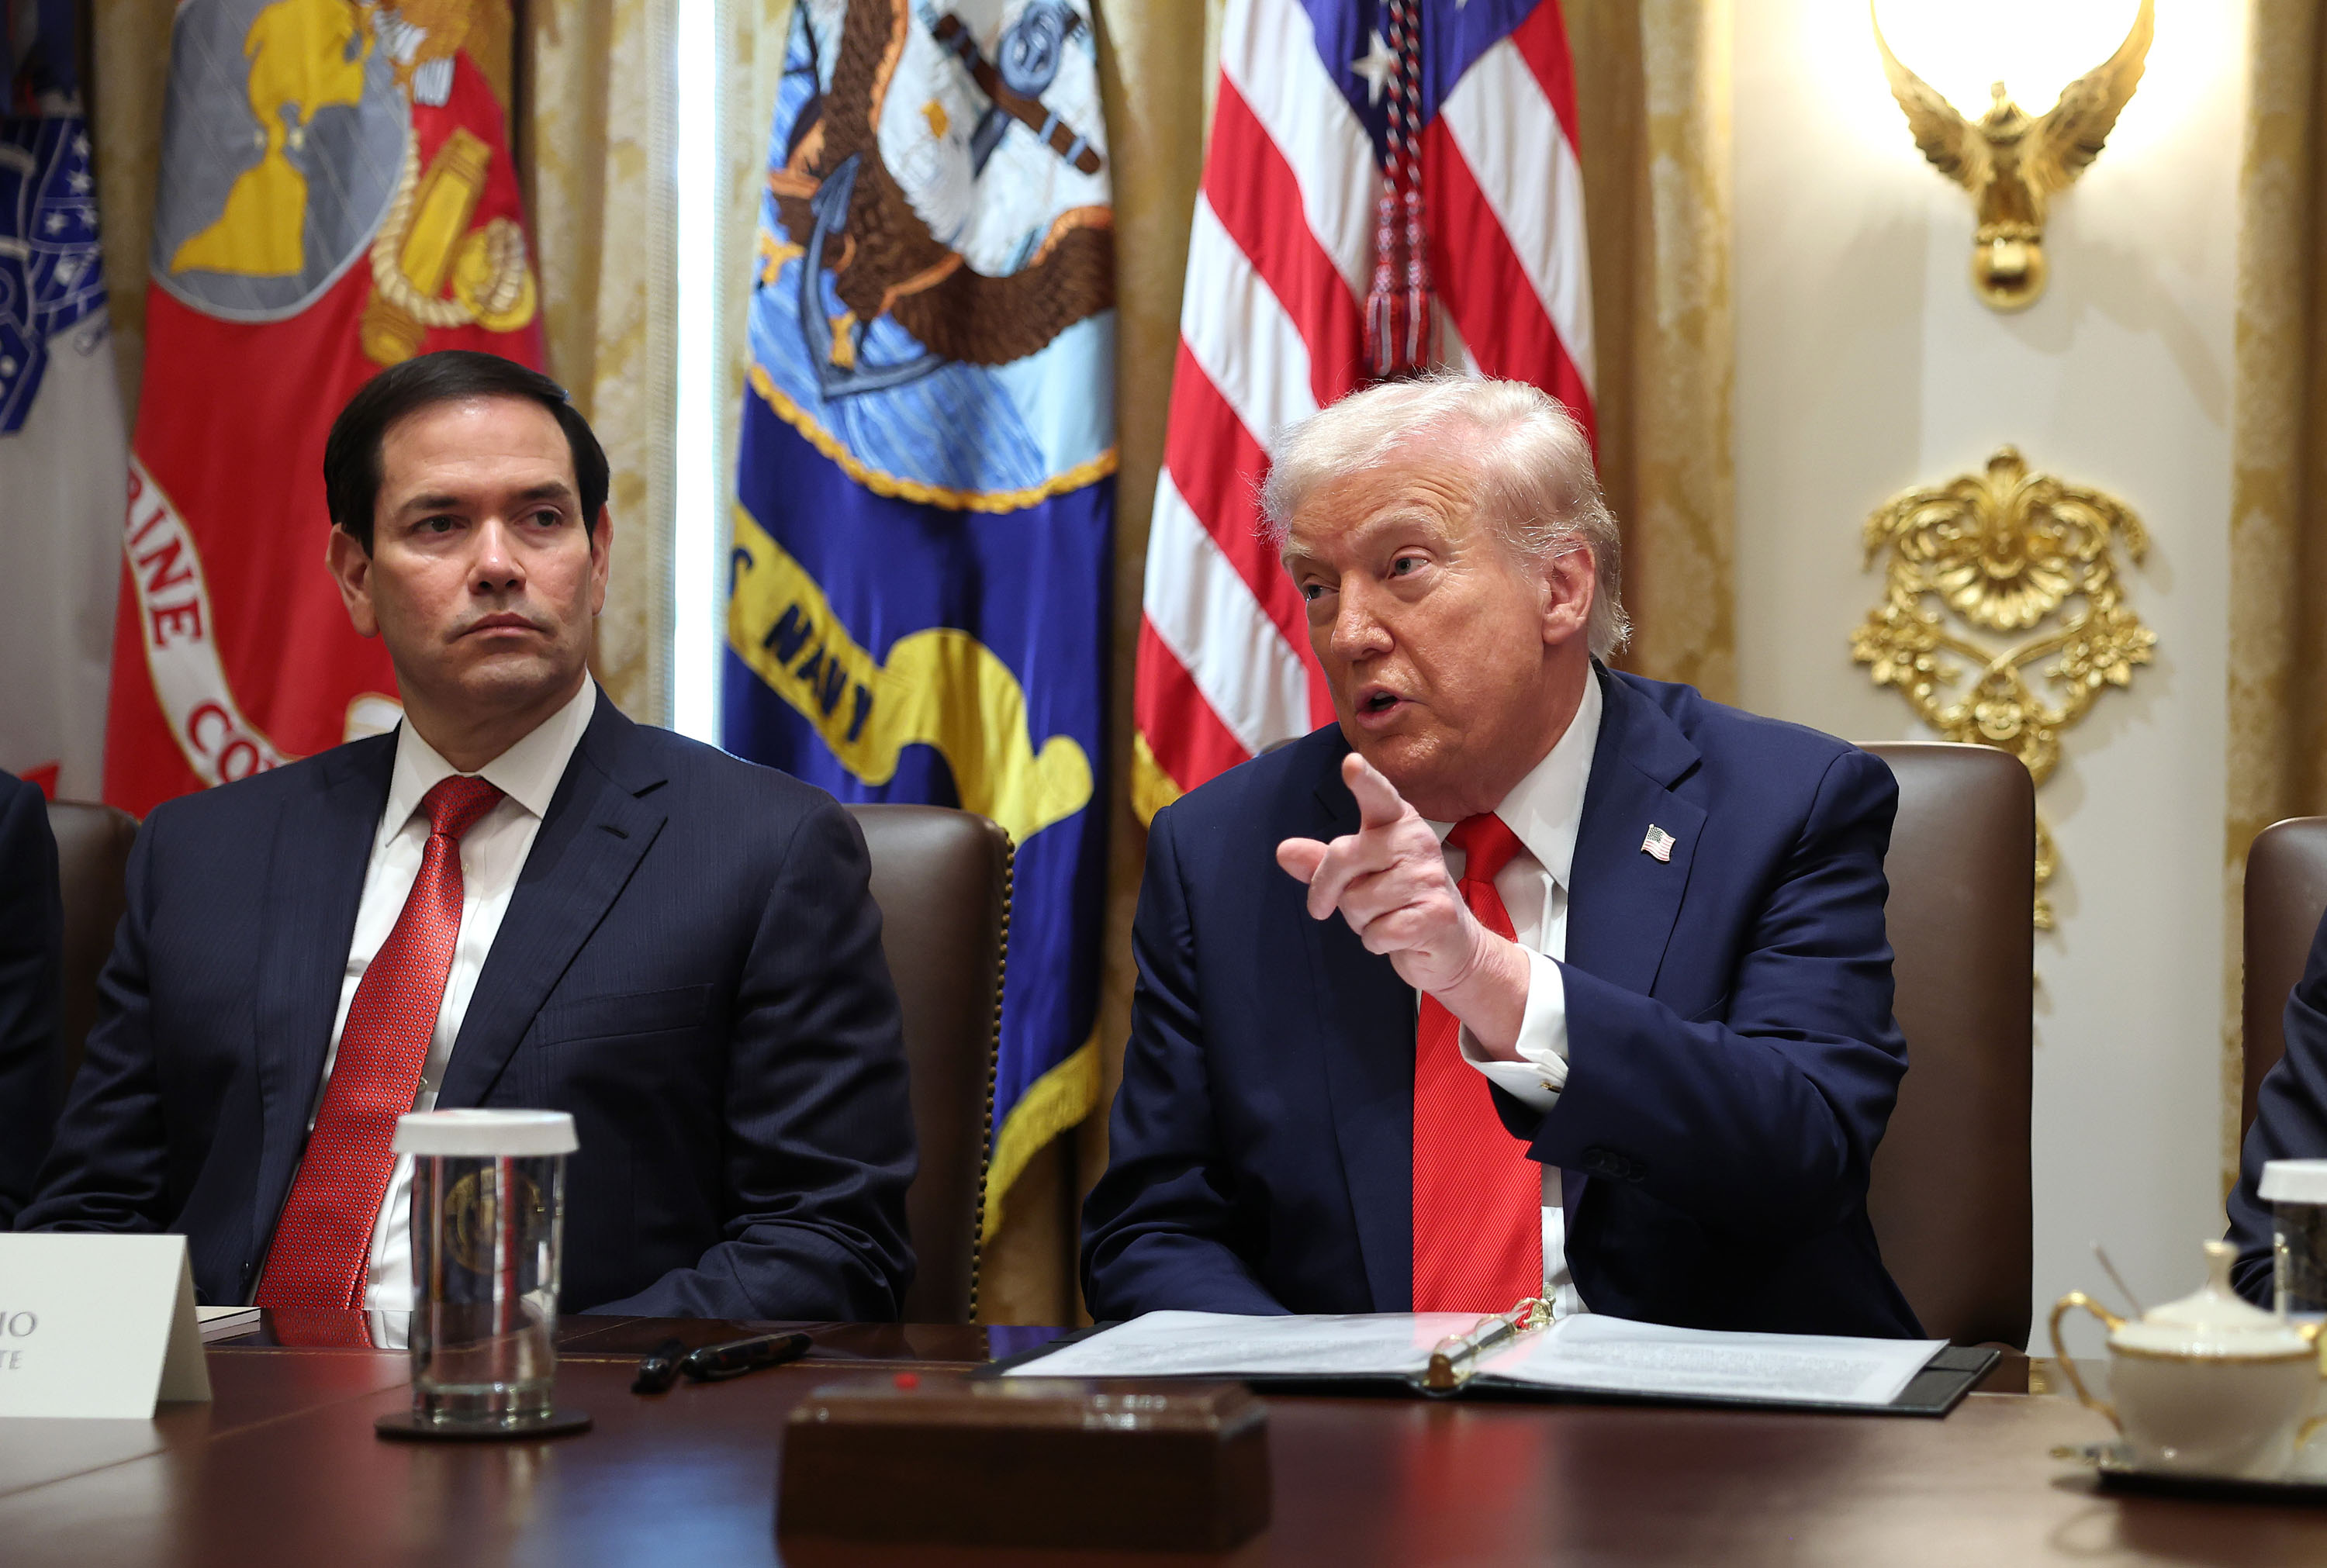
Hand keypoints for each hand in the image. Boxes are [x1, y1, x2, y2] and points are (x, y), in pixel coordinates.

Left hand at [1276, 756, 1528, 1053]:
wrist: (1447, 944)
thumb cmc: (1396, 902)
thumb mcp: (1355, 877)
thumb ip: (1320, 863)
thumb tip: (1283, 850)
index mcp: (1397, 822)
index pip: (1379, 796)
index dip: (1364, 781)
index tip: (1351, 763)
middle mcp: (1417, 841)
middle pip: (1342, 856)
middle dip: (1327, 890)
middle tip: (1338, 905)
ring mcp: (1430, 877)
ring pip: (1357, 902)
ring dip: (1360, 921)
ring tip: (1385, 916)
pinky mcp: (1437, 914)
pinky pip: (1377, 932)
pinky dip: (1376, 942)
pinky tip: (1398, 936)